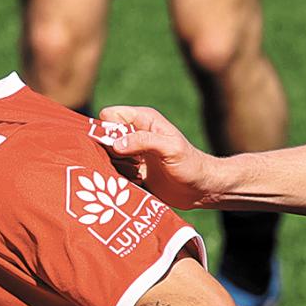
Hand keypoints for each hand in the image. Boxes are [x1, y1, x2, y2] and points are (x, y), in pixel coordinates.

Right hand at [96, 105, 220, 209]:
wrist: (201, 189)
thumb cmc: (190, 164)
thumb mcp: (170, 148)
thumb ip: (143, 141)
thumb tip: (115, 144)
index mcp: (142, 120)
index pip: (109, 116)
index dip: (107, 130)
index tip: (116, 148)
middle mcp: (134, 135)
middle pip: (104, 138)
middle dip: (107, 152)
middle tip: (126, 165)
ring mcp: (132, 155)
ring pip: (107, 157)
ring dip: (113, 168)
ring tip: (134, 176)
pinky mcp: (132, 173)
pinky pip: (114, 174)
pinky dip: (117, 180)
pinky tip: (132, 185)